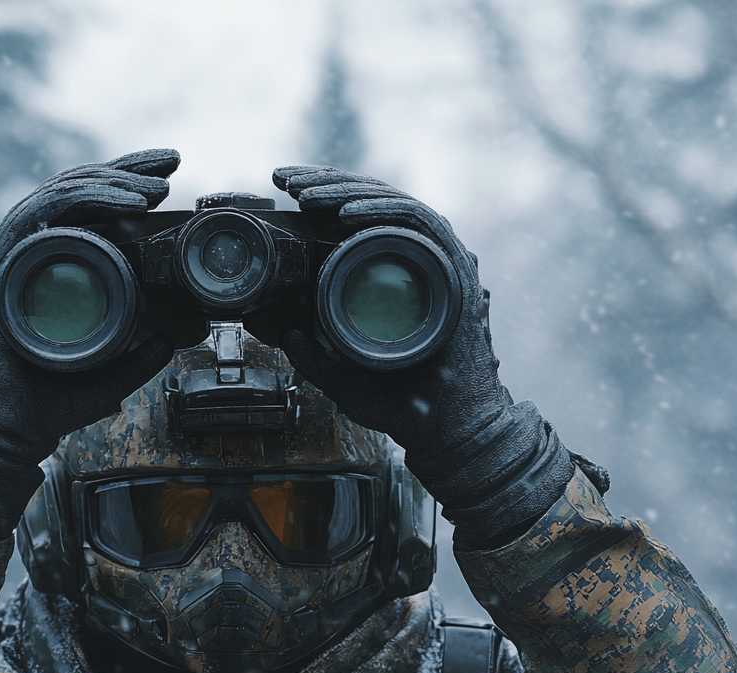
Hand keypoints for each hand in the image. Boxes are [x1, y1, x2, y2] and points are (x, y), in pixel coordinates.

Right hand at [0, 150, 184, 540]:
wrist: (9, 429)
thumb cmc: (51, 402)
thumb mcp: (113, 374)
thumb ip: (141, 356)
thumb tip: (175, 337)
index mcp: (52, 269)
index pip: (89, 212)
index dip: (125, 187)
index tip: (168, 181)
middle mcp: (31, 255)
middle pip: (78, 191)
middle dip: (128, 170)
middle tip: (172, 162)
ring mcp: (14, 255)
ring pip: (63, 193)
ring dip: (115, 182)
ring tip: (159, 186)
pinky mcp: (2, 263)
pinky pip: (43, 213)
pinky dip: (86, 200)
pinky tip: (129, 204)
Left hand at [271, 165, 576, 549]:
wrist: (445, 429)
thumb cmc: (402, 403)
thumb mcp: (340, 376)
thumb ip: (313, 355)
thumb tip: (284, 331)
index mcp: (394, 274)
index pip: (357, 219)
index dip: (321, 197)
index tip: (282, 191)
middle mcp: (418, 260)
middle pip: (371, 202)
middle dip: (324, 184)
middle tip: (284, 179)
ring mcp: (438, 262)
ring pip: (391, 204)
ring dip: (345, 192)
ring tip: (305, 192)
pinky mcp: (453, 270)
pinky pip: (418, 226)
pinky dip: (383, 214)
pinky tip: (345, 213)